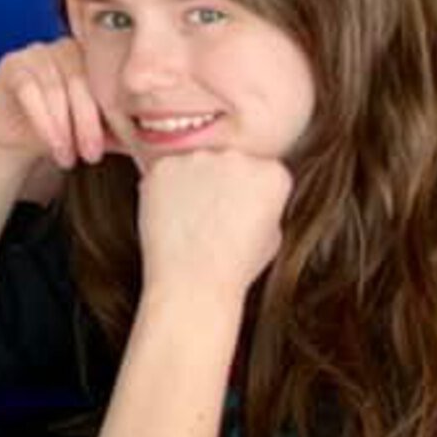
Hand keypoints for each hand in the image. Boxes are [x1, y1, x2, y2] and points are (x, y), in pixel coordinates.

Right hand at [0, 39, 111, 169]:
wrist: (12, 135)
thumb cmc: (59, 129)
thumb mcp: (94, 132)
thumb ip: (120, 131)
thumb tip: (158, 144)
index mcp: (93, 57)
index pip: (110, 81)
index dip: (116, 115)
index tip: (122, 145)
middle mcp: (66, 47)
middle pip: (83, 84)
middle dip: (89, 124)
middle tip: (92, 155)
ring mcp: (37, 53)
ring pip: (56, 89)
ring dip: (64, 129)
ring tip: (69, 157)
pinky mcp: (12, 65)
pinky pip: (30, 91)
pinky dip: (43, 122)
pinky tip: (52, 144)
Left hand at [138, 150, 289, 306]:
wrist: (193, 280)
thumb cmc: (235, 266)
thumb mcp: (273, 235)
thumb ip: (264, 203)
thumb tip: (250, 193)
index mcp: (272, 173)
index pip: (261, 170)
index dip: (249, 193)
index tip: (240, 210)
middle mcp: (237, 157)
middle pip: (228, 160)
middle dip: (221, 181)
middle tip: (211, 214)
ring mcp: (197, 158)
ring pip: (194, 164)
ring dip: (191, 182)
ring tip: (190, 218)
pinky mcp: (163, 165)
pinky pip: (164, 171)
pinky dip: (163, 188)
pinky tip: (169, 214)